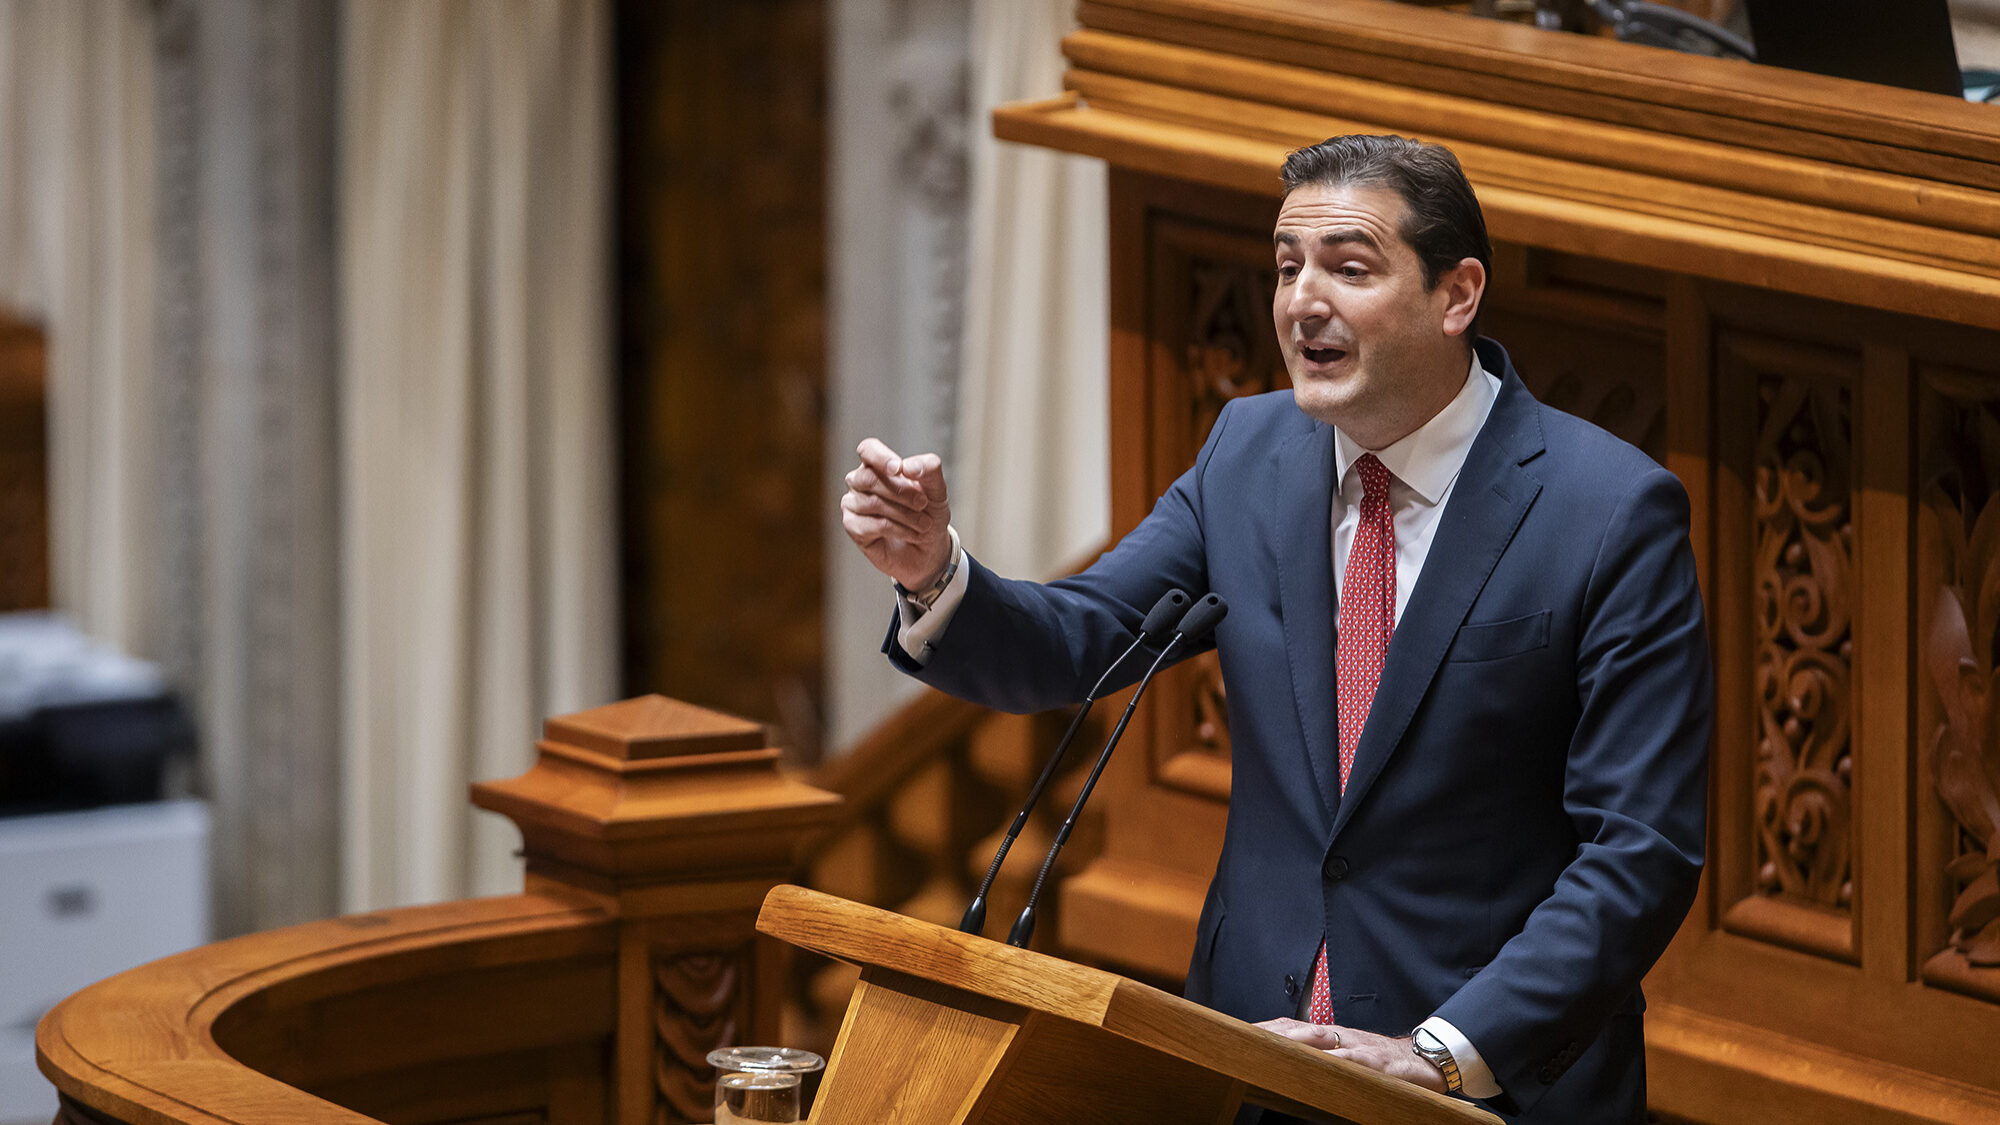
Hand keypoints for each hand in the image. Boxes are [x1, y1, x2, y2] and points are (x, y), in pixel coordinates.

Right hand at [841, 438, 953, 591]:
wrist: (929, 548)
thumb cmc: (928, 514)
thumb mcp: (937, 490)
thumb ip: (928, 470)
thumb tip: (908, 466)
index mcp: (879, 465)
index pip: (869, 449)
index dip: (881, 457)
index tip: (898, 468)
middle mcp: (861, 481)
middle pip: (869, 477)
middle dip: (901, 492)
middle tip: (923, 504)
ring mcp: (853, 503)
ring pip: (872, 502)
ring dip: (905, 514)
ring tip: (924, 524)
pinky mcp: (852, 526)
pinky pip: (872, 524)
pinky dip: (898, 529)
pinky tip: (912, 534)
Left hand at [1255, 1018, 1446, 1094]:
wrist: (1421, 1059)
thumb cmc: (1377, 1060)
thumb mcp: (1343, 1056)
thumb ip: (1318, 1056)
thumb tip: (1286, 1061)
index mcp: (1326, 1036)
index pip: (1287, 1028)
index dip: (1263, 1029)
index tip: (1237, 1033)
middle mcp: (1336, 1037)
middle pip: (1295, 1030)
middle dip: (1268, 1033)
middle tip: (1243, 1038)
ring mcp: (1355, 1047)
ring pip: (1319, 1040)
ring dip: (1293, 1042)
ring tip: (1269, 1046)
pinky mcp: (1375, 1062)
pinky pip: (1352, 1059)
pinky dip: (1334, 1060)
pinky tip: (1320, 1063)